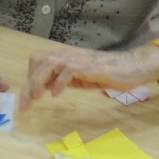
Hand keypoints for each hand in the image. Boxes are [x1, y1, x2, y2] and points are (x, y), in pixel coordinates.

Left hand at [21, 44, 158, 110]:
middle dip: (29, 83)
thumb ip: (63, 80)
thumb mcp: (79, 77)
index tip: (27, 99)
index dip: (30, 79)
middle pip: (38, 62)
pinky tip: (56, 95)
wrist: (131, 66)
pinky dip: (59, 83)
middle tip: (27, 104)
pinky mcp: (87, 66)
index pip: (38, 62)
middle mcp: (67, 55)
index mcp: (63, 57)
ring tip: (37, 98)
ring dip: (39, 82)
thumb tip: (46, 88)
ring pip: (48, 64)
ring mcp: (77, 58)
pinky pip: (67, 71)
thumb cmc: (106, 73)